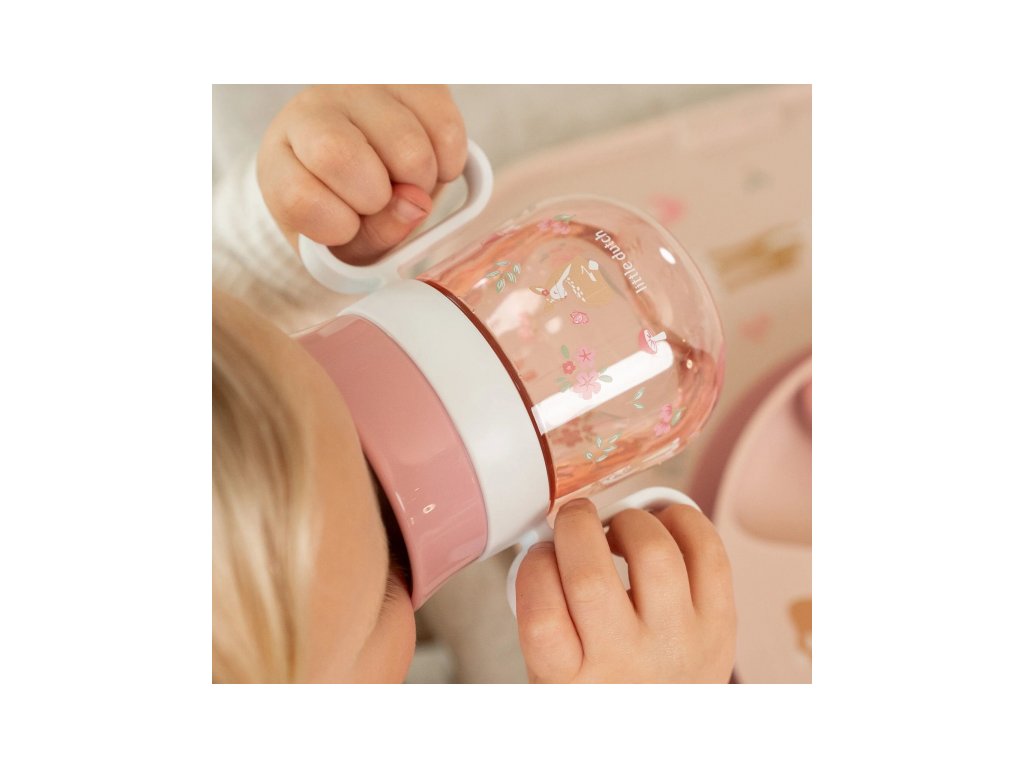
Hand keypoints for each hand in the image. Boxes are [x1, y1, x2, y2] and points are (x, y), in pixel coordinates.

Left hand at [257, 85, 466, 264]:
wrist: (371, 159)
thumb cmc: (352, 205)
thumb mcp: (347, 242)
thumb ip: (374, 238)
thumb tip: (416, 204)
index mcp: (280, 159)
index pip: (299, 198)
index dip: (336, 226)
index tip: (348, 226)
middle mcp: (312, 111)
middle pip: (342, 158)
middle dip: (378, 200)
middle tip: (382, 202)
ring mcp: (363, 87)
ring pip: (409, 150)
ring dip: (422, 185)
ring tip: (407, 182)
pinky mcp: (414, 79)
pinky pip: (446, 131)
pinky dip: (449, 164)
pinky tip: (429, 162)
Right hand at [515, 499, 735, 682]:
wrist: (667, 731)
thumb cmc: (604, 684)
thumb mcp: (553, 670)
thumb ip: (546, 608)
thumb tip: (554, 535)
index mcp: (569, 681)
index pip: (541, 617)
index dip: (535, 566)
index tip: (541, 553)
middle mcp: (625, 663)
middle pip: (590, 579)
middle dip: (575, 526)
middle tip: (574, 520)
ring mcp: (677, 643)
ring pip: (654, 554)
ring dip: (630, 521)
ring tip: (620, 528)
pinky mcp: (719, 624)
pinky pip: (708, 553)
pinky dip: (683, 521)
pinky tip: (663, 526)